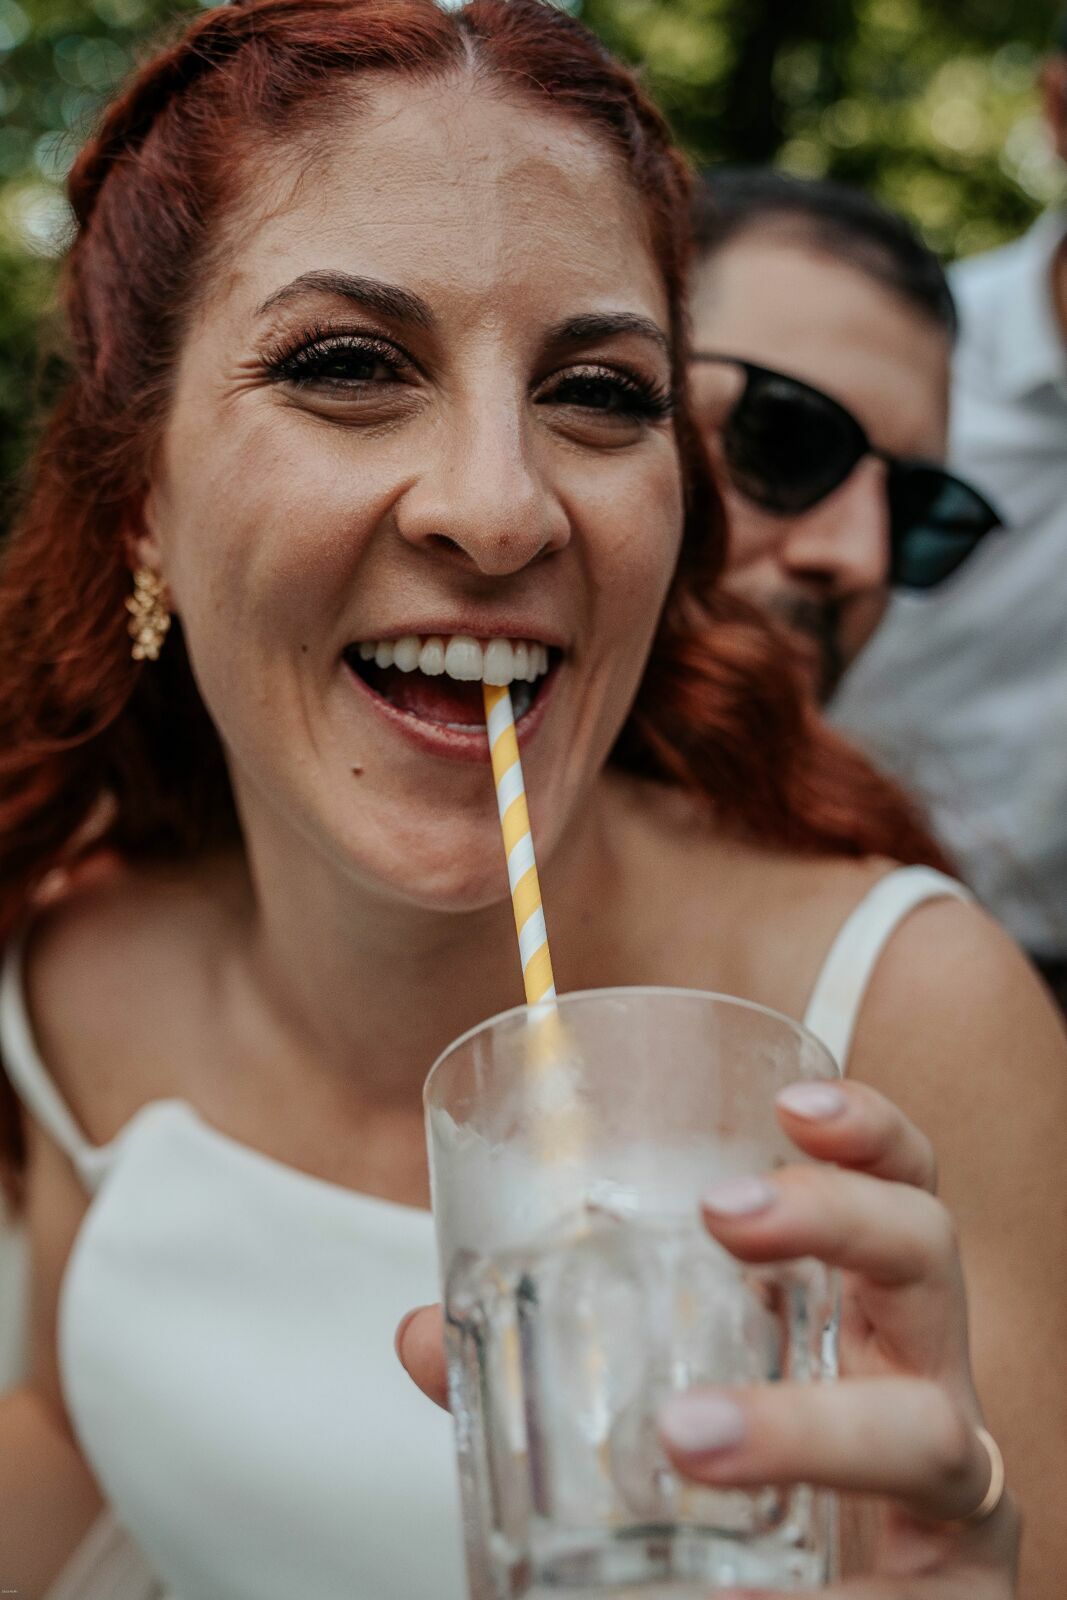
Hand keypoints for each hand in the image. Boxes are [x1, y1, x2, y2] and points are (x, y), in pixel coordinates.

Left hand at [397, 1081, 1018, 1595]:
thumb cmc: (757, 1492)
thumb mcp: (663, 1405)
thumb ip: (546, 1365)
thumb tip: (420, 1334)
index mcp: (860, 1312)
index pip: (893, 1189)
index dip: (865, 1133)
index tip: (790, 1103)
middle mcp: (921, 1378)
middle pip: (927, 1255)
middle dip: (837, 1215)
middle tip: (721, 1213)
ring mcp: (950, 1495)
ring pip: (930, 1432)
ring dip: (806, 1427)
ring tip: (687, 1436)